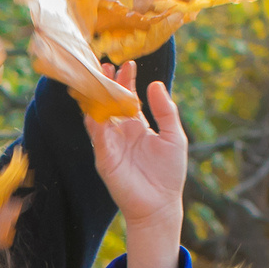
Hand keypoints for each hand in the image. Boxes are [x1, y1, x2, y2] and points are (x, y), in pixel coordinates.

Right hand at [87, 65, 188, 267]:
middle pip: (110, 101)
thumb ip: (165, 111)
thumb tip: (156, 84)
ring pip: (99, 114)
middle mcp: (121, 131)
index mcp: (138, 126)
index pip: (128, 97)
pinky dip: (94, 119)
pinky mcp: (104, 156)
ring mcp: (110, 143)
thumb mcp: (174, 136)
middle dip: (108, 83)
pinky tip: (95, 104)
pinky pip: (96, 134)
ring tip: (97, 77)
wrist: (160, 204)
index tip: (128, 64)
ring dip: (96, 96)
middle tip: (106, 63)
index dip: (127, 80)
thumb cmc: (169, 173)